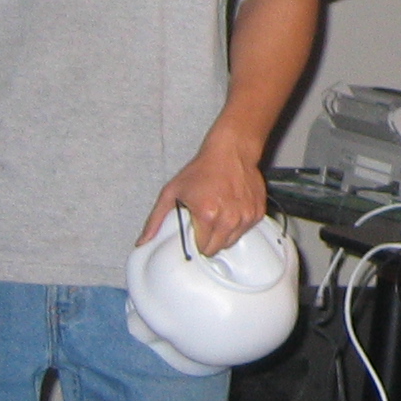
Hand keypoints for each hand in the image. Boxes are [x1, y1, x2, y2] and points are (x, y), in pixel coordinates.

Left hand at [141, 127, 265, 257]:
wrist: (231, 151)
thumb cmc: (202, 169)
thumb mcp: (172, 191)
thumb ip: (155, 220)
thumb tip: (143, 241)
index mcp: (208, 215)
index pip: (202, 249)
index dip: (196, 242)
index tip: (195, 232)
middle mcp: (229, 218)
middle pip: (217, 248)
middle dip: (210, 240)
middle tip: (205, 222)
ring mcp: (246, 216)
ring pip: (233, 241)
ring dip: (224, 233)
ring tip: (218, 214)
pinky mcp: (257, 212)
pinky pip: (245, 229)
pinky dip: (238, 224)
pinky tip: (231, 209)